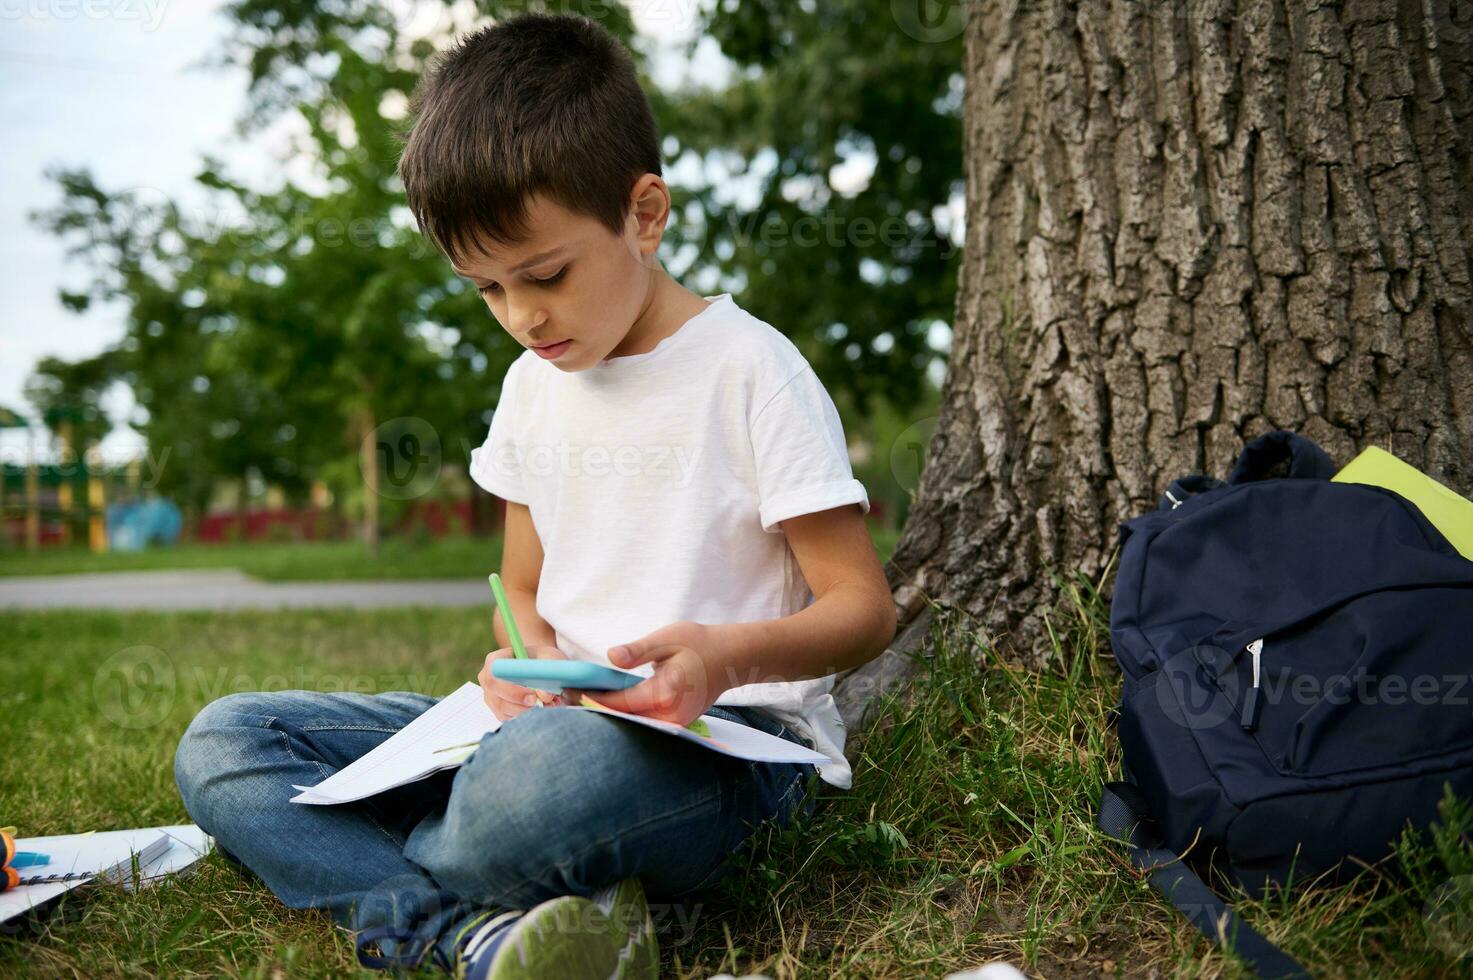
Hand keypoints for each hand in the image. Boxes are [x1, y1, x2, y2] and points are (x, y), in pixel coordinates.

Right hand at [479, 644, 568, 721]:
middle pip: (498, 701)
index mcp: (495, 661)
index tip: (533, 697)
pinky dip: (526, 717)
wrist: (537, 665)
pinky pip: (510, 719)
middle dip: (522, 707)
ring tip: (548, 704)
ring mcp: (491, 697)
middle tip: (543, 705)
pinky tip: (541, 708)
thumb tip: (544, 696)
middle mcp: (488, 680)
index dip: (512, 691)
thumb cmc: (541, 658)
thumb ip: (548, 673)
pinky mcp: (499, 710)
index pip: (493, 678)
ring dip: (527, 713)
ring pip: (505, 713)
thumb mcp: (549, 658)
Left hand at [562, 621, 732, 727]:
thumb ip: (637, 650)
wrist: (731, 657)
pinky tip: (605, 704)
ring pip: (632, 723)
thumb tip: (611, 657)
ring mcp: (675, 722)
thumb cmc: (699, 643)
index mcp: (666, 693)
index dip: (592, 698)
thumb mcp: (667, 638)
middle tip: (566, 698)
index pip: (619, 702)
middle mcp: (670, 714)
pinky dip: (624, 714)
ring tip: (580, 700)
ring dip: (608, 714)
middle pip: (623, 718)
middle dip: (595, 709)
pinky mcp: (676, 723)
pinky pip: (643, 721)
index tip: (569, 690)